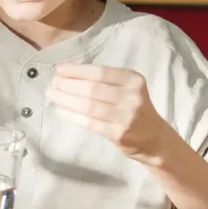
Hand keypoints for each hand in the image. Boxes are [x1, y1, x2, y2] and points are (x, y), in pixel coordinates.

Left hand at [48, 64, 167, 158]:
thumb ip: (106, 80)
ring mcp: (125, 117)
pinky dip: (72, 116)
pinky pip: (89, 123)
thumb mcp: (128, 88)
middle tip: (53, 84)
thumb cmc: (135, 108)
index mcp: (133, 80)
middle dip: (69, 85)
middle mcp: (132, 96)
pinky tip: (61, 111)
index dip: (77, 71)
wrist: (154, 138)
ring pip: (88, 106)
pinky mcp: (118, 134)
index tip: (60, 70)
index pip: (101, 72)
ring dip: (66, 100)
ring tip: (53, 95)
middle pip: (92, 89)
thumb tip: (72, 72)